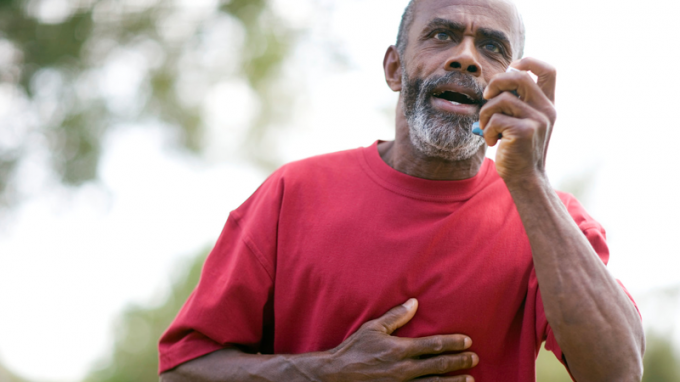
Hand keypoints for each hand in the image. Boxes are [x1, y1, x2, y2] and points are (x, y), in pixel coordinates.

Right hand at [322, 298, 477, 381]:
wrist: (336, 376)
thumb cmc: (354, 350)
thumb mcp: (373, 328)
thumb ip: (396, 316)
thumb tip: (414, 302)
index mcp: (399, 350)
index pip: (434, 345)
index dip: (453, 343)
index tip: (467, 341)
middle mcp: (403, 369)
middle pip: (439, 366)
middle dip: (459, 362)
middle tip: (474, 359)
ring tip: (470, 380)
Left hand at [477, 57, 556, 184]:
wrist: (525, 177)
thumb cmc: (517, 149)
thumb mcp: (522, 122)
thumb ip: (517, 103)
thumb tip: (497, 82)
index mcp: (547, 104)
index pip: (549, 71)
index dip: (530, 62)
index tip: (512, 67)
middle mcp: (546, 109)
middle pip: (519, 77)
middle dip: (496, 82)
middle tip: (487, 97)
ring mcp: (537, 120)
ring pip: (501, 100)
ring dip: (486, 113)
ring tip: (487, 128)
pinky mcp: (525, 131)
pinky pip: (495, 119)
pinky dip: (487, 130)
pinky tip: (492, 141)